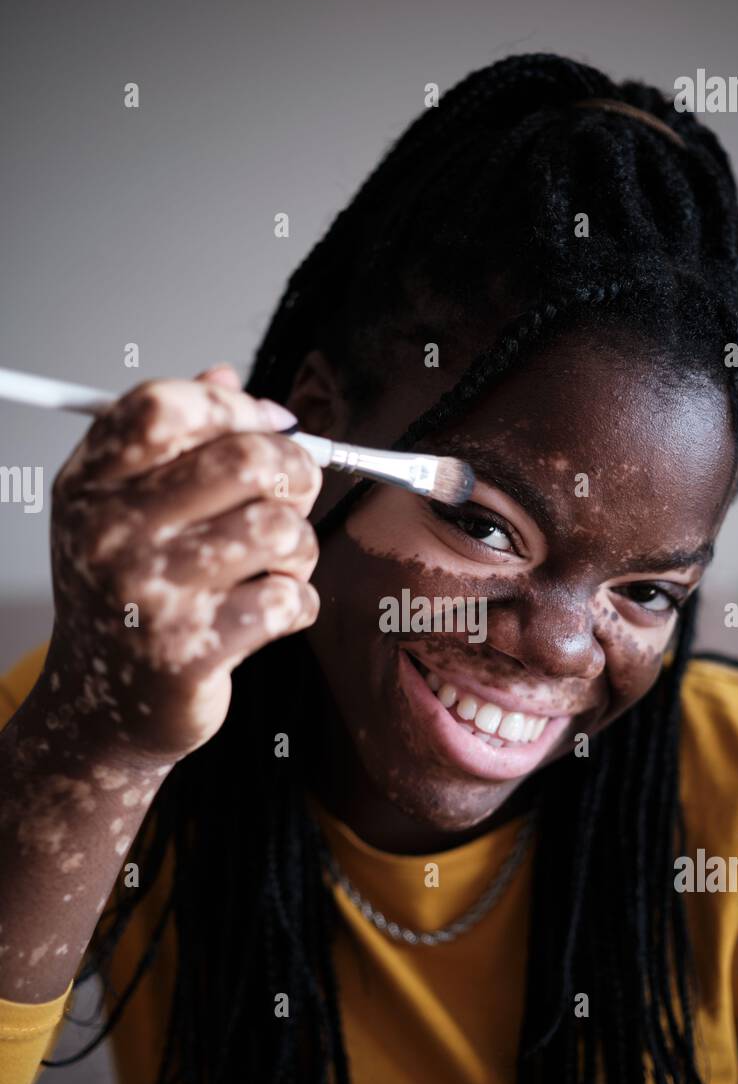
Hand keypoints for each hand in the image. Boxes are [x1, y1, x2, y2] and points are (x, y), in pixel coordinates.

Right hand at [44, 365, 320, 761]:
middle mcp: (109, 533)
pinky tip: (269, 612)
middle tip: (293, 495)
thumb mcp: (125, 508)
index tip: (271, 424)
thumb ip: (175, 439)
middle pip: (245, 459)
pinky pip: (288, 597)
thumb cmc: (127, 598)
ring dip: (299, 547)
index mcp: (91, 485)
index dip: (237, 406)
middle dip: (295, 471)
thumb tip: (227, 376)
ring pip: (280, 528)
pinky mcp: (191, 651)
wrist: (101, 708)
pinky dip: (298, 602)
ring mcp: (150, 593)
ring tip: (277, 565)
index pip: (168, 406)